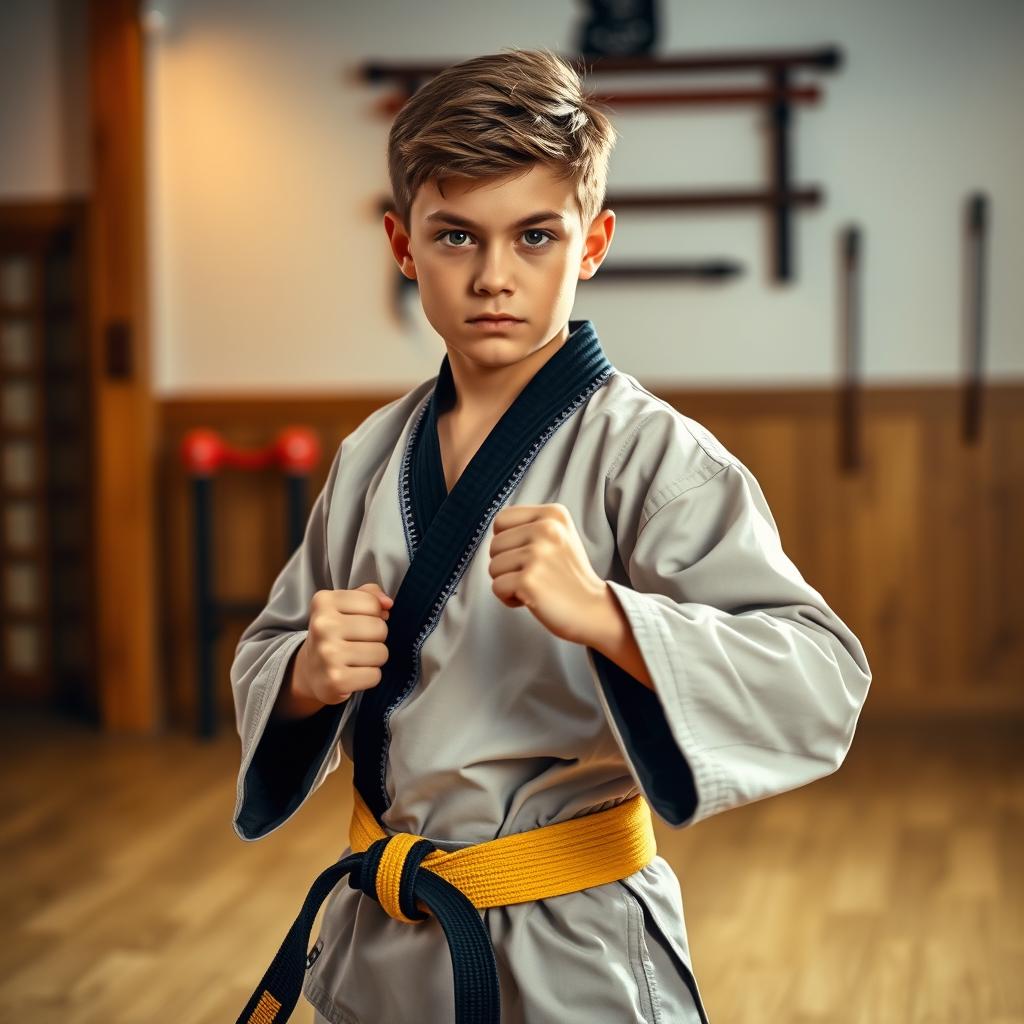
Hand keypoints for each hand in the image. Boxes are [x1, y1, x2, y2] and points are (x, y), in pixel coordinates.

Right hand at [292, 582, 392, 706]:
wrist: (309, 671)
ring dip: (374, 658)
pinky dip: (369, 676)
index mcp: (324, 601)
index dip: (373, 615)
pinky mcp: (335, 680)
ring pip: (381, 652)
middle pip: (380, 628)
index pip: (373, 604)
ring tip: (356, 658)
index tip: (357, 622)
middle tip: (357, 643)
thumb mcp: (345, 606)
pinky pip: (375, 675)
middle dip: (376, 637)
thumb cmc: (334, 634)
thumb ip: (369, 594)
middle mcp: (322, 626)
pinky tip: (354, 674)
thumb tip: (388, 603)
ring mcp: (328, 654)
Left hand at [488, 503, 606, 644]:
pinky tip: (531, 599)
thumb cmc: (569, 576)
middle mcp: (547, 528)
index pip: (502, 520)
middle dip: (507, 565)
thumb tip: (495, 531)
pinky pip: (497, 587)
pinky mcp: (529, 580)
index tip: (528, 555)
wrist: (594, 610)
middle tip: (535, 574)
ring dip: (508, 582)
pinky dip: (509, 598)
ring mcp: (538, 554)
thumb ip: (530, 526)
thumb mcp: (559, 535)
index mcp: (554, 514)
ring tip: (535, 585)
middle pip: (494, 544)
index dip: (507, 542)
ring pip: (493, 567)